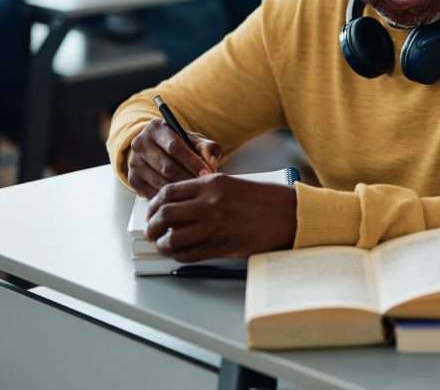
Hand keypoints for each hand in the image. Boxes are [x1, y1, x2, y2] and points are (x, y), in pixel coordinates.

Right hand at [127, 120, 221, 197]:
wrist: (159, 151)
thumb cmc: (181, 146)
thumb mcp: (194, 141)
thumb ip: (206, 148)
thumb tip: (210, 164)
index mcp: (156, 128)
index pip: (174, 147)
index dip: (192, 162)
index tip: (207, 173)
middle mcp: (140, 143)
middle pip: (166, 166)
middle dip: (187, 178)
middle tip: (203, 187)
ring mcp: (134, 162)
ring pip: (159, 181)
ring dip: (179, 190)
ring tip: (196, 194)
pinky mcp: (132, 179)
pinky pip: (152, 193)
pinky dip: (168, 198)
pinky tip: (182, 199)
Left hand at [145, 175, 297, 259]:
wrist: (289, 214)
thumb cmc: (264, 199)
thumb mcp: (231, 183)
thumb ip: (205, 190)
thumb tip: (179, 204)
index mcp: (211, 183)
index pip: (169, 192)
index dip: (153, 204)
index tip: (151, 211)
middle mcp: (209, 203)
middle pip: (166, 214)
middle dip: (152, 225)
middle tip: (151, 230)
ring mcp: (215, 225)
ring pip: (174, 237)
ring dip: (163, 243)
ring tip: (162, 244)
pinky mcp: (223, 245)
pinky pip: (191, 254)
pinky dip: (179, 255)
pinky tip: (179, 253)